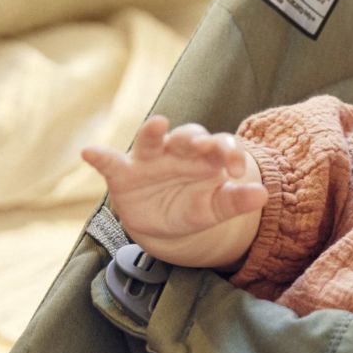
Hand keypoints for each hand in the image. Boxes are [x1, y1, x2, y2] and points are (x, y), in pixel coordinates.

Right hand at [82, 116, 267, 266]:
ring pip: (151, 139)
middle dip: (195, 138)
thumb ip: (237, 201)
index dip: (230, 153)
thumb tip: (264, 194)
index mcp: (205, 158)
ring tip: (156, 125)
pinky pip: (109, 161)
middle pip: (187, 136)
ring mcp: (149, 159)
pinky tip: (89, 152)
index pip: (221, 146)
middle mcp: (177, 150)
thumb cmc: (194, 209)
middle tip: (205, 146)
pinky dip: (100, 156)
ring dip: (152, 132)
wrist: (165, 227)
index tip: (238, 170)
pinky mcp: (123, 172)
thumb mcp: (216, 209)